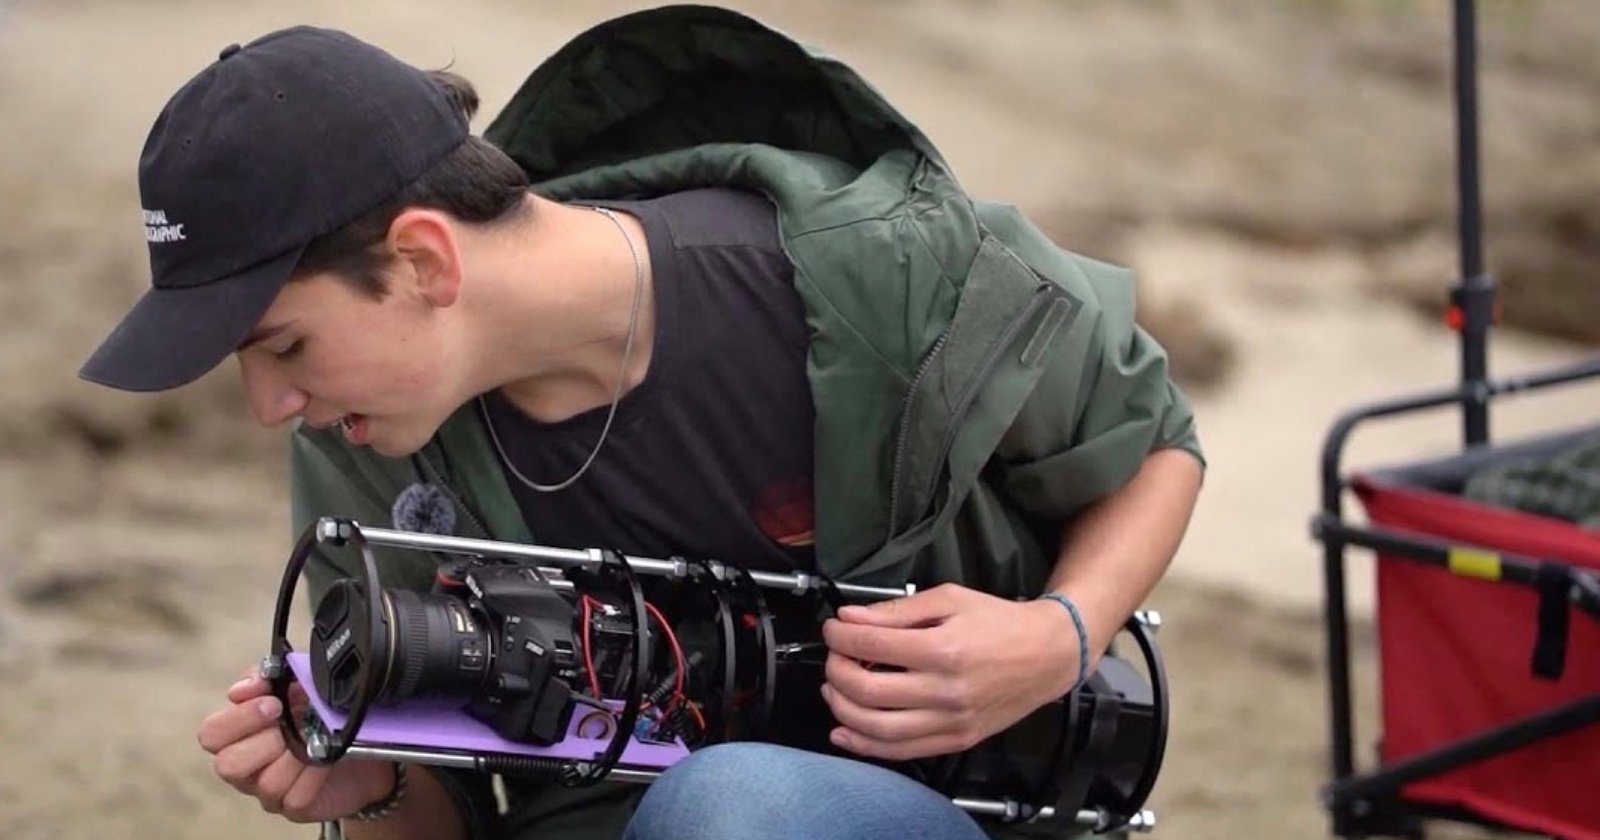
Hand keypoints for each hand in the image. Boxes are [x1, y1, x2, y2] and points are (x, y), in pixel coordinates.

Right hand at [196, 665, 396, 821]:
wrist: (367, 739)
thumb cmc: (321, 709)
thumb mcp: (298, 680)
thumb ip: (268, 675)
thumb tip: (246, 685)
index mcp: (240, 732)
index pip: (212, 733)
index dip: (238, 718)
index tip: (272, 702)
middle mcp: (248, 765)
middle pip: (228, 764)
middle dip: (263, 741)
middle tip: (292, 722)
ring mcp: (269, 790)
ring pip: (266, 783)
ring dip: (296, 757)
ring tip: (316, 740)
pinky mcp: (295, 806)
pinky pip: (296, 797)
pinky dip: (315, 775)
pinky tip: (327, 760)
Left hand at [820, 583, 1083, 761]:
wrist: (1047, 655)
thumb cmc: (998, 621)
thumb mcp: (949, 599)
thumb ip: (897, 610)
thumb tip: (850, 617)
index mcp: (943, 649)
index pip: (872, 646)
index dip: (841, 636)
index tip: (833, 628)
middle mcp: (946, 691)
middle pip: (867, 690)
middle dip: (837, 670)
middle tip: (834, 656)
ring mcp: (951, 722)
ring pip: (878, 728)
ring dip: (843, 709)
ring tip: (834, 689)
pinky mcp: (956, 741)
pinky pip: (901, 751)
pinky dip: (865, 745)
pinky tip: (844, 730)